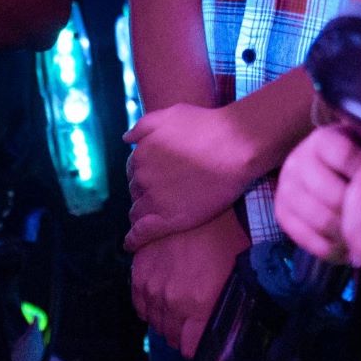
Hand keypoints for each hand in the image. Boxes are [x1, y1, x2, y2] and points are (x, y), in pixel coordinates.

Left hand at [123, 102, 257, 248]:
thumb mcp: (170, 114)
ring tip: (150, 221)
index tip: (155, 182)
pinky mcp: (168, 220)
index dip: (144, 176)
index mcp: (141, 154)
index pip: (134, 171)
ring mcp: (154, 199)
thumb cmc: (206, 127)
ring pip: (138, 212)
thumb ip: (144, 126)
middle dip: (145, 194)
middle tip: (164, 198)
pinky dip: (133, 240)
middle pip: (137, 191)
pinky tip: (131, 245)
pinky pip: (142, 233)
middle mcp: (143, 177)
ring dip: (141, 215)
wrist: (235, 147)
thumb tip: (125, 139)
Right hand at [131, 210, 247, 357]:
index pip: (191, 349)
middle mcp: (172, 300)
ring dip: (167, 320)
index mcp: (200, 305)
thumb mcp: (240, 275)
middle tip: (194, 323)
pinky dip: (149, 306)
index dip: (199, 349)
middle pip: (172, 337)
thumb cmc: (230, 237)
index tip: (204, 342)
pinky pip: (139, 303)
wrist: (206, 202)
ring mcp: (153, 285)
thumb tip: (229, 330)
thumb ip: (230, 308)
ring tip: (180, 309)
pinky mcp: (140, 270)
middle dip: (184, 334)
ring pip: (155, 321)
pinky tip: (162, 299)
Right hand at [275, 121, 360, 265]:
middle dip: (359, 210)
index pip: (343, 154)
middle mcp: (298, 160)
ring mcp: (286, 188)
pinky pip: (309, 241)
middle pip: (331, 194)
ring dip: (348, 235)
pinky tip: (349, 247)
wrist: (334, 177)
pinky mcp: (282, 213)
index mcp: (323, 139)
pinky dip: (334, 250)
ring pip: (321, 220)